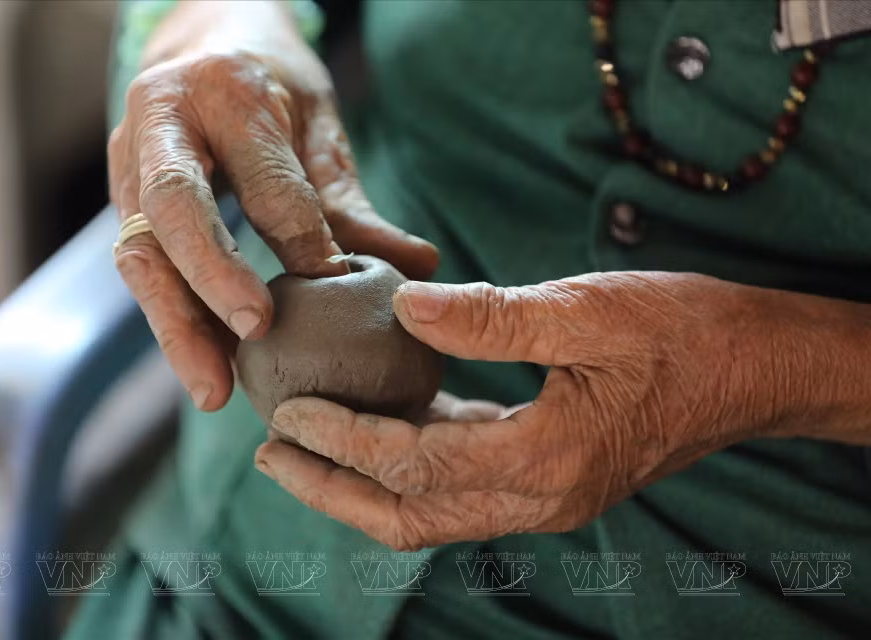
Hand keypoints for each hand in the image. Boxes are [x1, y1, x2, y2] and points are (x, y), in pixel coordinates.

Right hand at [109, 2, 437, 410]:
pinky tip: (207, 368)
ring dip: (175, 326)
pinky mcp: (124, 203)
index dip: (298, 235)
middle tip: (254, 333)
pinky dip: (174, 322)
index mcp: (224, 91)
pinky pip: (142, 270)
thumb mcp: (316, 122)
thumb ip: (349, 199)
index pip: (262, 175)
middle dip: (213, 277)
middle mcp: (160, 124)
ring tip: (214, 390)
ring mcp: (129, 164)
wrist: (200, 42)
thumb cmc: (270, 83)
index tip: (335, 285)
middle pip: (173, 210)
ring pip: (139, 254)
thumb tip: (417, 267)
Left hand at [254, 272, 818, 549]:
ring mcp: (547, 496)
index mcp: (547, 459)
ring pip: (431, 513)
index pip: (416, 464)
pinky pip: (462, 488)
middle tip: (270, 454)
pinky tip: (381, 429)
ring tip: (303, 452)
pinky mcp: (551, 479)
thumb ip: (491, 318)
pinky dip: (410, 468)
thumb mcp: (587, 309)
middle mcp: (541, 496)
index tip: (287, 412)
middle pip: (409, 514)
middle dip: (333, 488)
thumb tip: (405, 307)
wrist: (755, 368)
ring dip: (363, 486)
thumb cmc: (684, 332)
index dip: (345, 440)